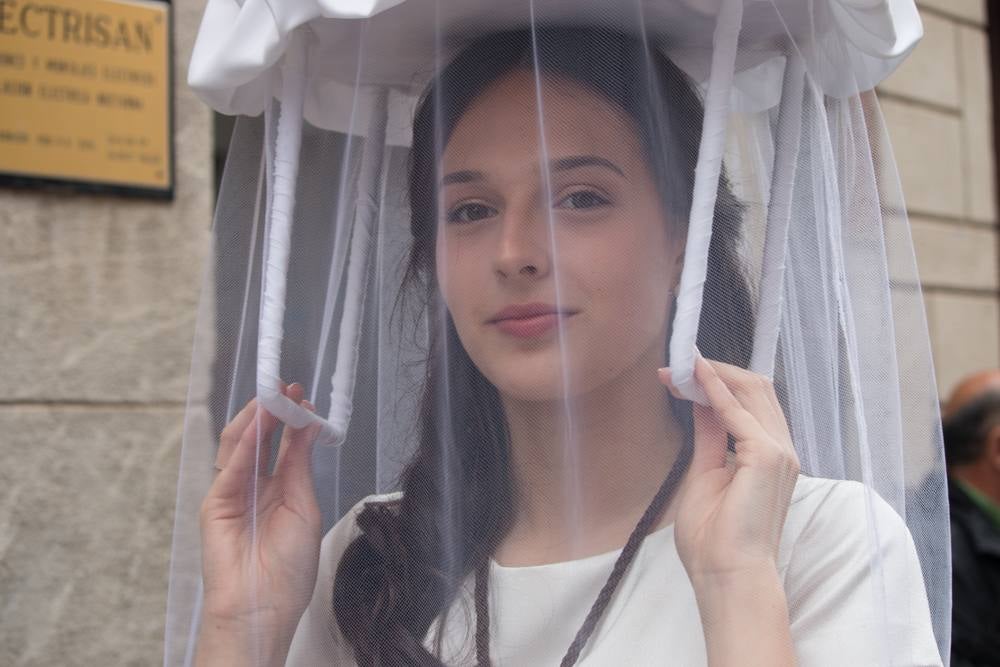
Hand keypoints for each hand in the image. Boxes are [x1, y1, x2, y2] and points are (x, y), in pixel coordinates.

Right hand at [196, 383, 321, 664]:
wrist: (263, 606)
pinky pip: (230, 467)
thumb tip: (307, 427)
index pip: (284, 446)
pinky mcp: (216, 504)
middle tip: (286, 389)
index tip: (305, 398)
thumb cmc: (288, 569)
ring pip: (240, 447)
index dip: (293, 422)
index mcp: (279, 490)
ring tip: (272, 398)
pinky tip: (258, 425)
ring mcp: (233, 494)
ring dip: (256, 420)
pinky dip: (244, 444)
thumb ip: (300, 466)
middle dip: (272, 413)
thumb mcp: (304, 508)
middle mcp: (255, 488)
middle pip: (259, 440)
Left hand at [659, 354, 799, 586]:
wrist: (726, 574)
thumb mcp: (706, 472)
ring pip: (752, 391)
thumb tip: (701, 403)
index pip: (751, 402)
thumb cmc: (715, 538)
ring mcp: (779, 452)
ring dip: (714, 375)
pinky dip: (716, 390)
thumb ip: (710, 435)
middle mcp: (781, 449)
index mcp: (770, 455)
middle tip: (677, 365)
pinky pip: (740, 412)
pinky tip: (695, 378)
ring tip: (680, 367)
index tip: (681, 374)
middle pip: (756, 388)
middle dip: (715, 371)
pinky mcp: (767, 457)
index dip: (717, 382)